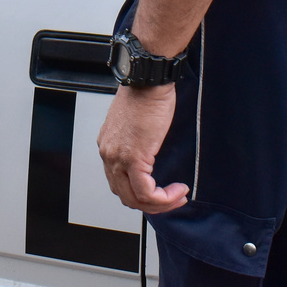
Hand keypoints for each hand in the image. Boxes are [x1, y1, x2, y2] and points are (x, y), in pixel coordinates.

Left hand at [98, 83, 188, 213]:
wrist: (146, 81)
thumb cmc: (143, 97)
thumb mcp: (133, 126)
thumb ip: (135, 145)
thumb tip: (149, 161)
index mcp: (108, 146)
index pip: (119, 184)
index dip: (142, 194)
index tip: (162, 192)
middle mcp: (108, 154)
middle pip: (125, 196)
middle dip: (152, 205)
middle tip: (172, 200)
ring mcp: (118, 157)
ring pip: (136, 199)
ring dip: (160, 204)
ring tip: (178, 196)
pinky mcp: (133, 158)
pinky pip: (146, 193)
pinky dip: (164, 198)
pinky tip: (178, 190)